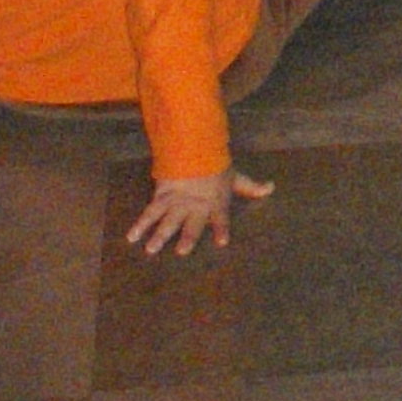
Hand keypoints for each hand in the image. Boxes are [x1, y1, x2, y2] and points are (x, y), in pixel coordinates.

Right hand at [127, 168, 272, 256]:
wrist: (195, 148)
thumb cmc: (217, 168)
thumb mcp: (235, 178)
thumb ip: (250, 187)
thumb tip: (271, 188)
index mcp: (215, 203)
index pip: (221, 218)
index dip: (221, 229)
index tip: (222, 242)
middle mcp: (196, 206)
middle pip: (191, 223)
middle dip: (187, 237)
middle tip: (181, 252)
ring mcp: (178, 202)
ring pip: (167, 220)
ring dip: (159, 234)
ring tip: (150, 249)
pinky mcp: (162, 196)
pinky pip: (149, 212)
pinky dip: (139, 224)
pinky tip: (131, 236)